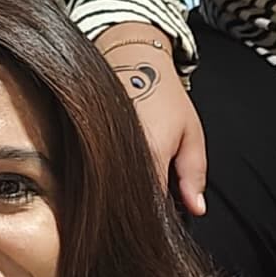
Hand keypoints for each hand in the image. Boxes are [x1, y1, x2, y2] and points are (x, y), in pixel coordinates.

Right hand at [96, 28, 206, 215]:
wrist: (131, 58)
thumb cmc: (165, 94)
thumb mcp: (191, 132)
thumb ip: (194, 174)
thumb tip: (196, 209)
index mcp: (149, 156)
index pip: (151, 208)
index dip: (158, 218)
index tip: (164, 218)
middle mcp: (117, 157)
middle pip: (126, 203)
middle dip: (139, 208)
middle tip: (150, 201)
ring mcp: (95, 152)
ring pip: (108, 192)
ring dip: (121, 194)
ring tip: (133, 181)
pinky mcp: (79, 147)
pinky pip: (94, 175)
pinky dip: (106, 180)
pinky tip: (117, 171)